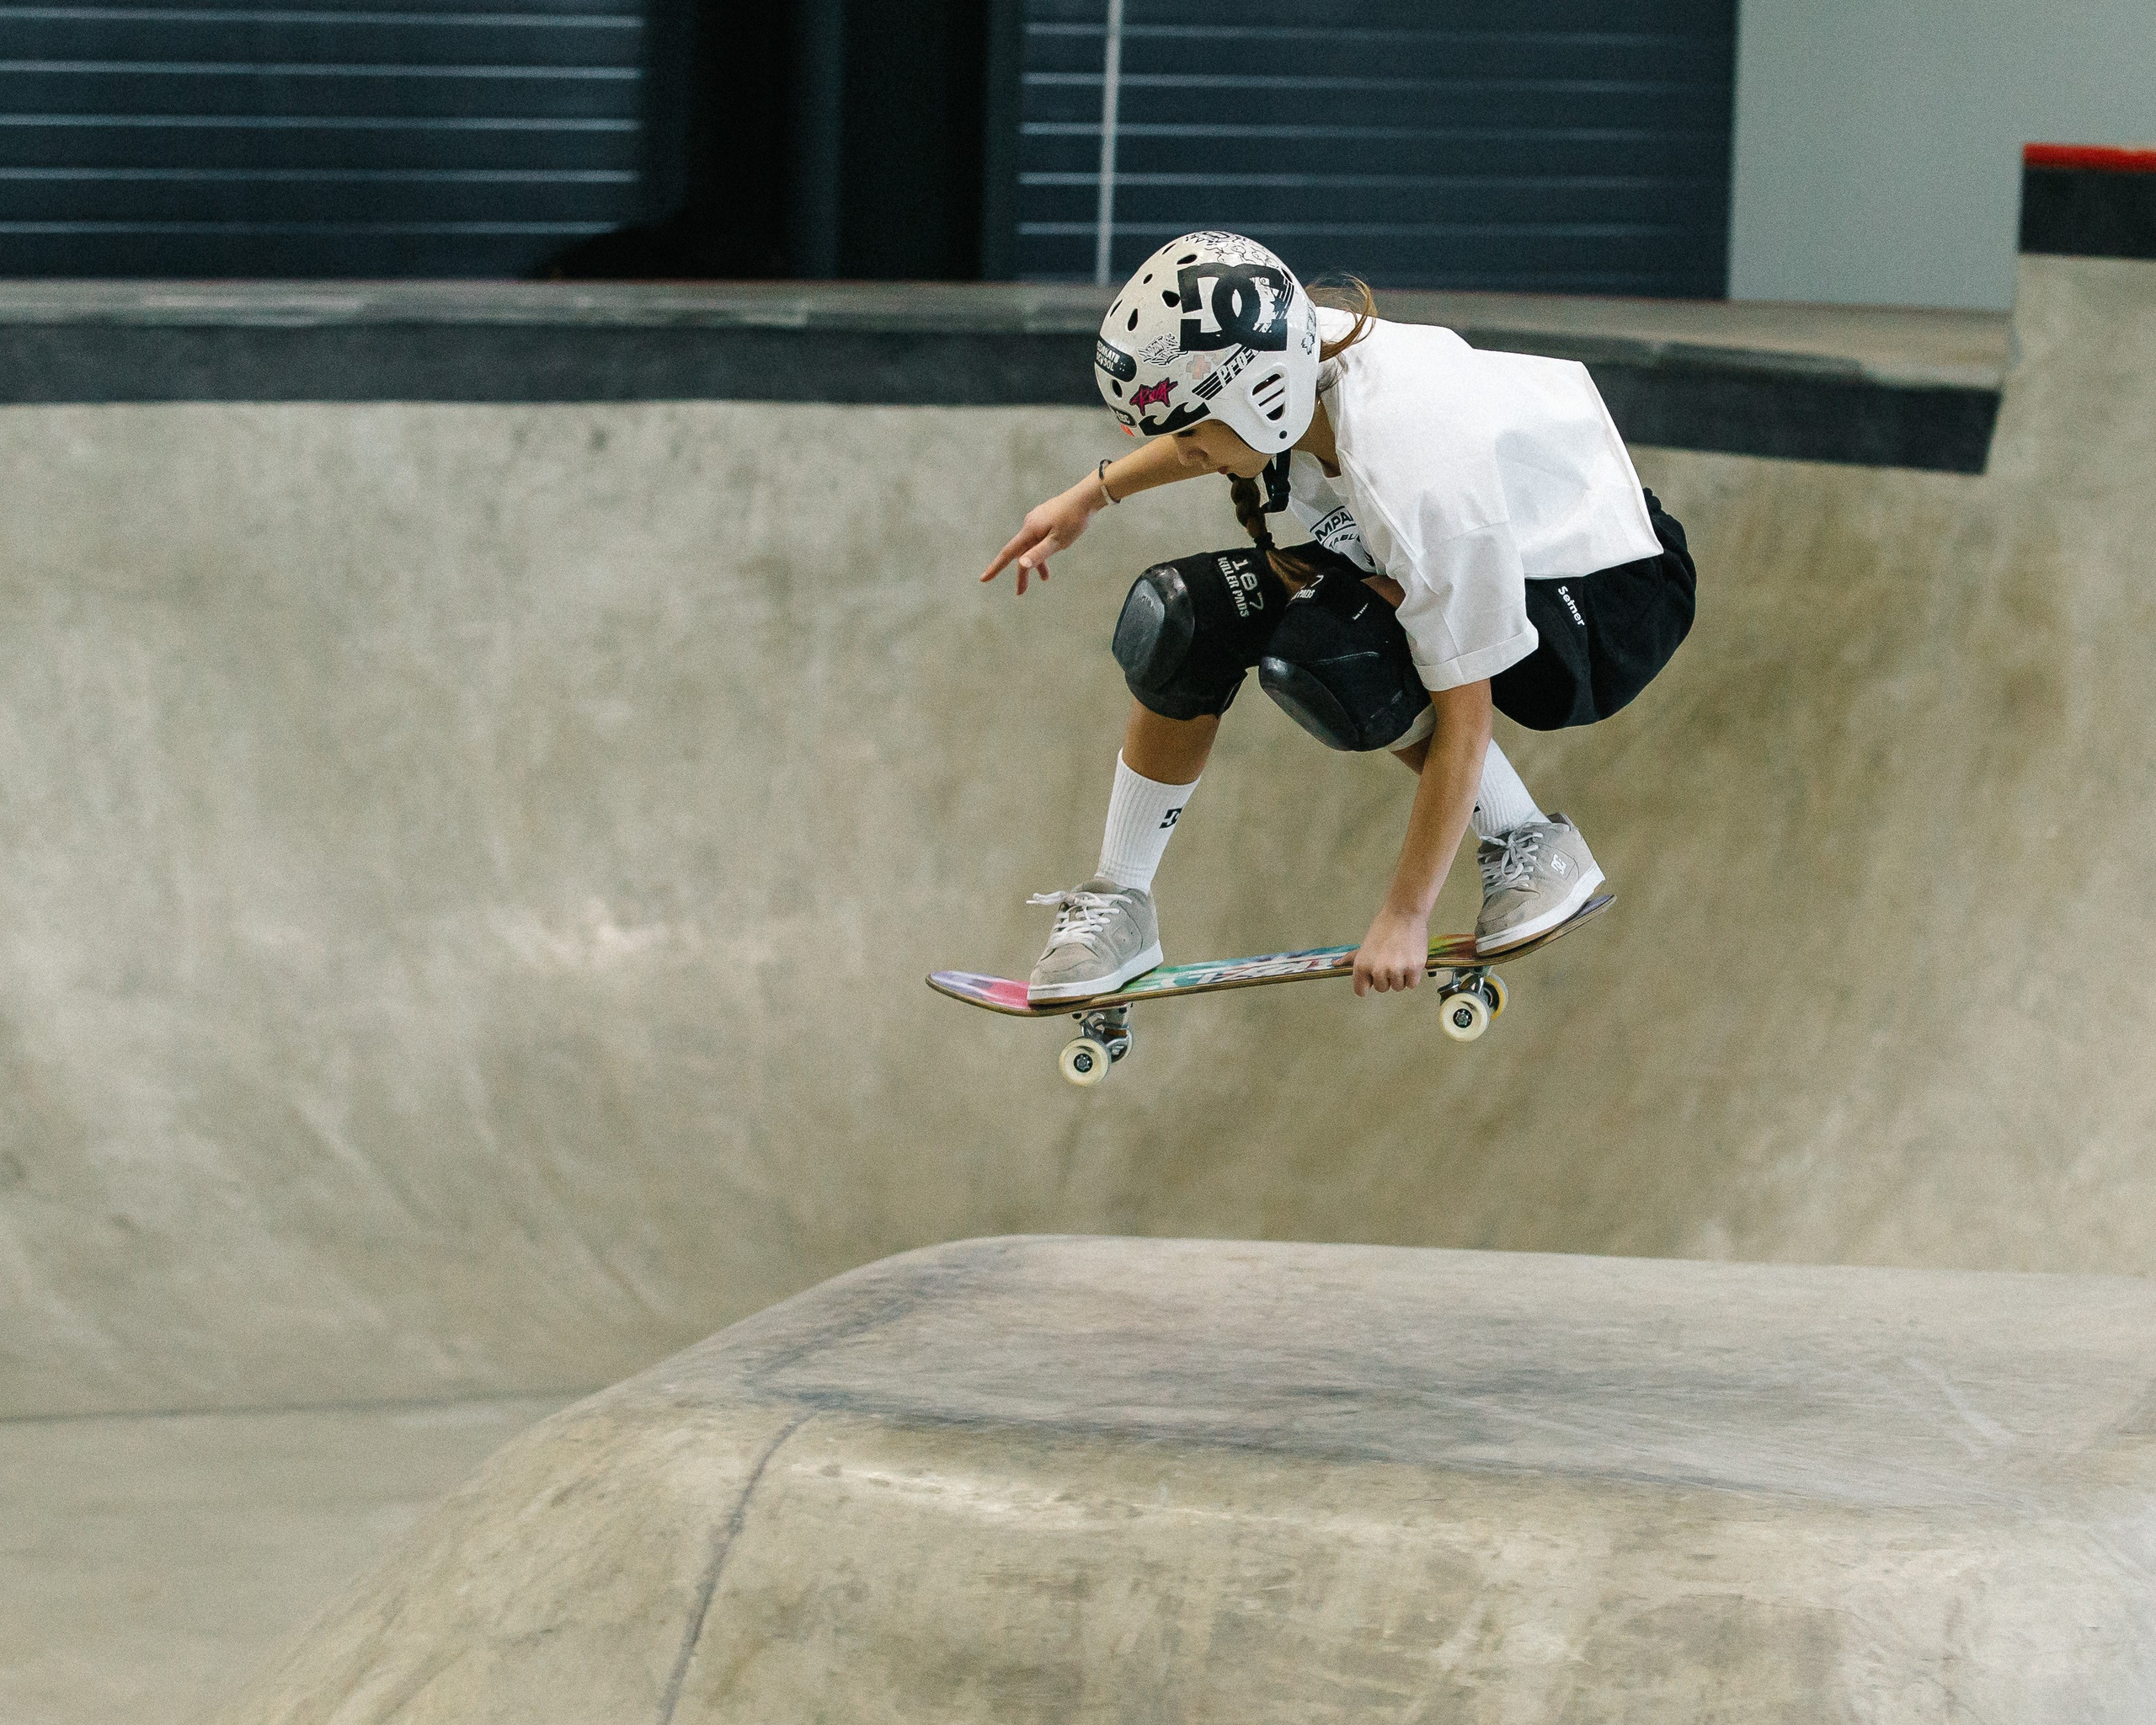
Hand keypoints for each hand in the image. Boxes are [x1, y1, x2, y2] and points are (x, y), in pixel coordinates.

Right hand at [982, 483, 1096, 595]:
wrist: (1086, 498)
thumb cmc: (1074, 520)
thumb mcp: (1057, 541)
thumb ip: (1039, 553)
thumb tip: (1021, 565)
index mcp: (1029, 531)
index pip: (1008, 553)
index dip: (995, 568)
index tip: (983, 579)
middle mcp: (1029, 524)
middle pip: (1021, 552)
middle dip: (1022, 573)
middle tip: (1021, 593)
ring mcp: (1036, 520)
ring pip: (1031, 546)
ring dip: (1036, 563)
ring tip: (1045, 578)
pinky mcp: (1044, 518)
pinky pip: (1039, 538)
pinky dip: (1043, 550)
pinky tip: (1052, 550)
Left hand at [1353, 902, 1430, 995]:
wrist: (1404, 914)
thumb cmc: (1384, 928)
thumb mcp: (1365, 945)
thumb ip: (1352, 958)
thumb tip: (1335, 964)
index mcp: (1361, 965)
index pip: (1361, 991)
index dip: (1368, 984)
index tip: (1372, 978)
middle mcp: (1377, 970)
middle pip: (1382, 988)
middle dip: (1387, 977)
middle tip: (1390, 958)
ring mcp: (1395, 970)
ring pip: (1398, 987)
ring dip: (1401, 976)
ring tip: (1401, 956)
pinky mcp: (1413, 969)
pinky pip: (1412, 984)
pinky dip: (1413, 975)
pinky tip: (1410, 959)